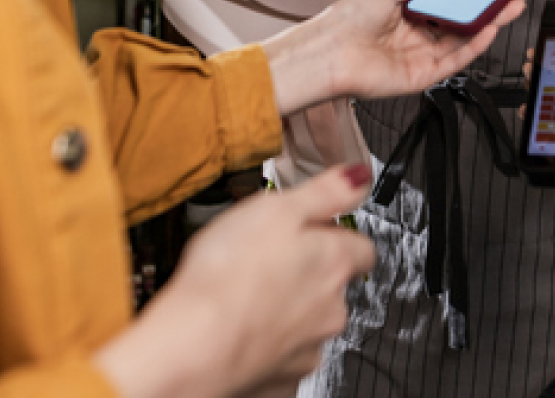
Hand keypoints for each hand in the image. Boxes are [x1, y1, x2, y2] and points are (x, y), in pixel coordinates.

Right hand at [93, 165, 375, 397]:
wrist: (192, 347)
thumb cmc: (228, 273)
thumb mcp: (279, 207)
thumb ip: (327, 192)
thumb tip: (361, 177)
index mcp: (334, 263)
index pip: (362, 247)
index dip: (336, 234)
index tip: (312, 228)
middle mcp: (331, 310)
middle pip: (334, 285)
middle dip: (307, 272)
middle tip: (266, 257)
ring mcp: (307, 350)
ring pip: (308, 322)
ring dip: (287, 308)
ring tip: (246, 293)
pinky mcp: (281, 381)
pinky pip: (282, 356)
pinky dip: (266, 345)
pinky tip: (240, 329)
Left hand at [264, 0, 528, 116]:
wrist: (328, 52)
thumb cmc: (346, 21)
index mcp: (406, 15)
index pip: (447, 6)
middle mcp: (416, 37)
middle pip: (461, 24)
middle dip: (489, 10)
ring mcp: (421, 57)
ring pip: (463, 41)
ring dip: (489, 24)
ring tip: (510, 7)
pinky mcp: (423, 76)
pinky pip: (455, 60)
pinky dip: (475, 44)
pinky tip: (490, 28)